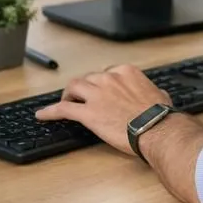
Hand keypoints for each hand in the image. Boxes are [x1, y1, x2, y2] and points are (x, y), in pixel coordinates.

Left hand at [35, 65, 171, 155]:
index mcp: (126, 72)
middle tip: (81, 97)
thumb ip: (153, 92)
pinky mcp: (87, 112)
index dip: (100, 83)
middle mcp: (109, 79)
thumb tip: (157, 95)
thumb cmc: (160, 116)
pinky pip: (62, 109)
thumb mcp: (160, 96)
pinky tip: (42, 115)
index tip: (99, 90)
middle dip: (84, 88)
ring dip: (68, 94)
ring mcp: (96, 94)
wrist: (156, 130)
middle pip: (88, 78)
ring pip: (73, 88)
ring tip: (65, 102)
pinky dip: (50, 111)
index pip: (106, 72)